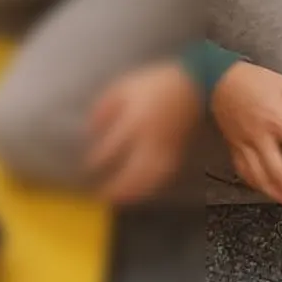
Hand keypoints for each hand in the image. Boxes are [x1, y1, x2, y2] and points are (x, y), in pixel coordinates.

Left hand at [86, 62, 201, 203]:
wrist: (194, 82)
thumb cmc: (155, 84)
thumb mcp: (124, 87)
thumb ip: (104, 108)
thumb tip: (90, 130)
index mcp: (135, 120)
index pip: (112, 147)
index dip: (98, 159)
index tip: (87, 167)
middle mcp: (152, 138)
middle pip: (133, 169)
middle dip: (116, 186)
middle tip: (101, 196)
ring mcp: (168, 146)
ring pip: (151, 176)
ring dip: (134, 191)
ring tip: (119, 199)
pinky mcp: (179, 150)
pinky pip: (164, 173)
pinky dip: (152, 186)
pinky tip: (142, 190)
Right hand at [211, 62, 281, 203]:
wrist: (220, 80)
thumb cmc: (257, 81)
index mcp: (277, 121)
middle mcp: (260, 138)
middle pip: (278, 171)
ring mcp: (244, 145)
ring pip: (259, 177)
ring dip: (276, 193)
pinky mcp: (233, 148)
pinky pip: (244, 172)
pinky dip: (256, 185)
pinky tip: (266, 189)